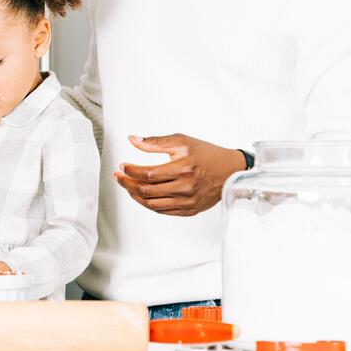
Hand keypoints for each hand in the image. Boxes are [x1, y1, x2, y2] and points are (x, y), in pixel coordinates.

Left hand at [114, 134, 246, 216]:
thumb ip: (155, 142)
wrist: (230, 170)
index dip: (130, 171)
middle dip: (127, 183)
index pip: (147, 174)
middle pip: (146, 191)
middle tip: (119, 176)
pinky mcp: (189, 210)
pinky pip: (162, 211)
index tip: (122, 166)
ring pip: (152, 204)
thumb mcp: (182, 141)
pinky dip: (148, 204)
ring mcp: (188, 201)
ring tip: (127, 186)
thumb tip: (132, 139)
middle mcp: (185, 187)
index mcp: (183, 168)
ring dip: (134, 195)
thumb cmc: (207, 154)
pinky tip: (142, 195)